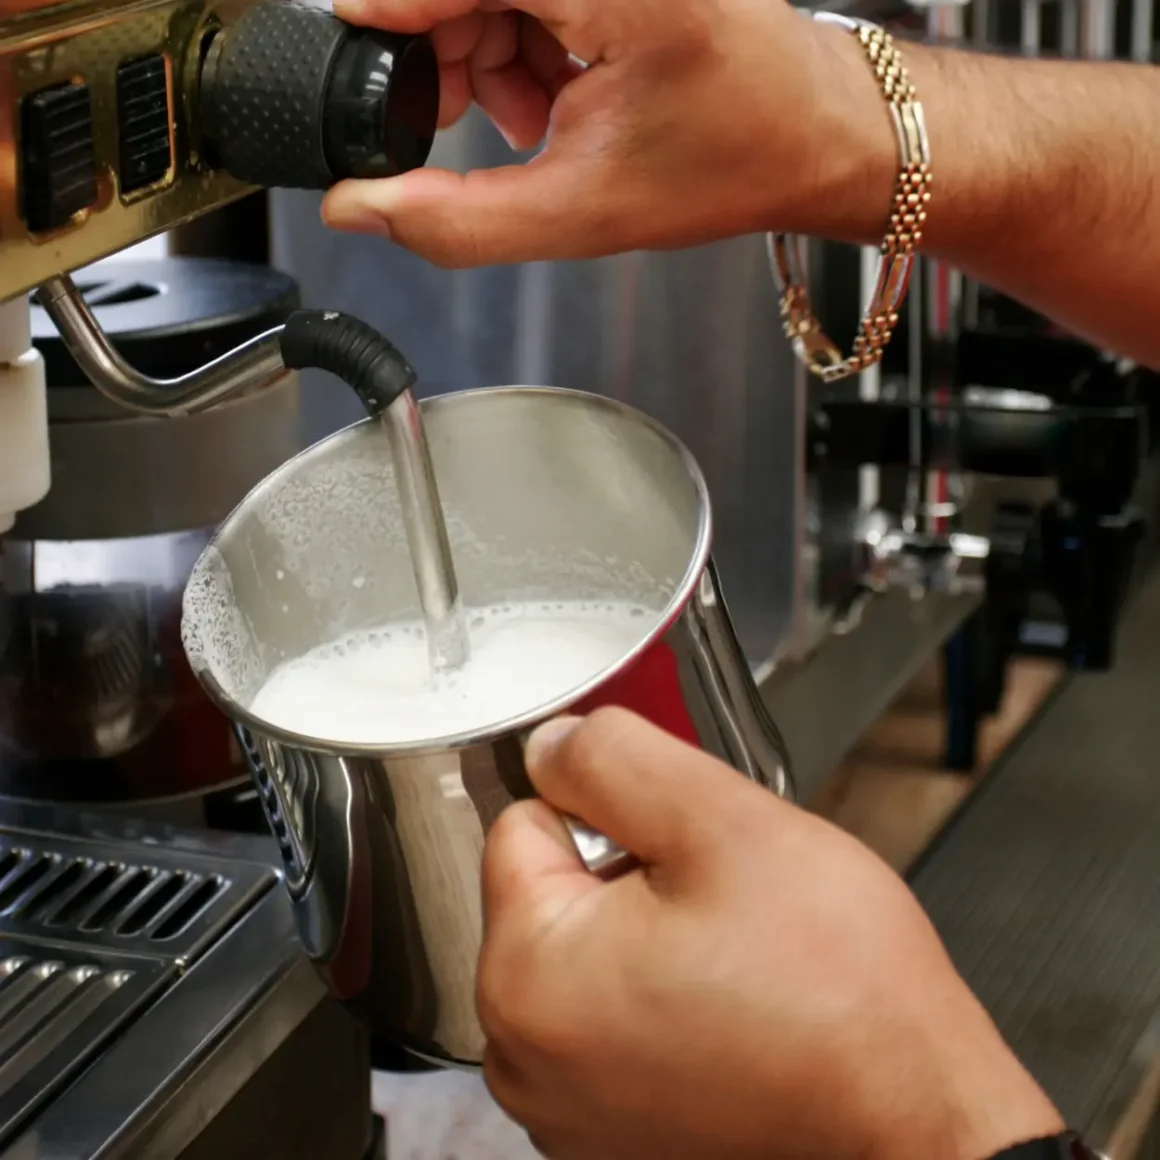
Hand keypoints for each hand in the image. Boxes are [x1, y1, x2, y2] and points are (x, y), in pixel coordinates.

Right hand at [322, 0, 895, 265]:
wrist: (815, 132)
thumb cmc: (733, 160)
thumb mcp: (582, 213)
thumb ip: (458, 220)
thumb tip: (361, 207)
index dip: (387, 13)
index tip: (350, 50)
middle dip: (445, 52)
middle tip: (455, 127)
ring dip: (488, 55)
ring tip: (535, 125)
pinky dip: (524, 40)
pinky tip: (557, 96)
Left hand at [478, 709, 1063, 1159]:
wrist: (917, 1123)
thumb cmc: (838, 996)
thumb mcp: (722, 823)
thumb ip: (614, 759)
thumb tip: (553, 745)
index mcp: (527, 978)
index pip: (523, 823)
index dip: (608, 810)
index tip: (675, 842)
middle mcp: (527, 1057)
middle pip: (553, 894)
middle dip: (628, 876)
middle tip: (720, 905)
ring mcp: (568, 1107)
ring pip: (589, 955)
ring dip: (649, 938)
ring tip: (735, 962)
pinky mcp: (614, 1133)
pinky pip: (614, 1021)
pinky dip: (661, 1000)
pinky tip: (730, 1009)